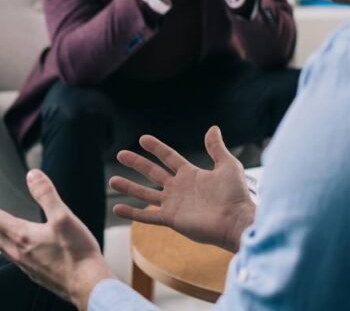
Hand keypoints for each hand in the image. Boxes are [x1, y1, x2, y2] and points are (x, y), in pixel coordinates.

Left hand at [0, 170, 112, 309]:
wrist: (88, 285)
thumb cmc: (78, 253)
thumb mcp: (64, 217)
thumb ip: (46, 195)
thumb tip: (32, 175)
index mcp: (22, 236)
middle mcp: (18, 251)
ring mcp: (24, 264)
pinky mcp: (33, 272)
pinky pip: (8, 254)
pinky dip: (0, 243)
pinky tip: (7, 244)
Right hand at [109, 126, 255, 251]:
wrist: (237, 221)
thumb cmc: (236, 195)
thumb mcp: (227, 166)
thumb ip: (216, 148)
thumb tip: (213, 128)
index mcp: (190, 174)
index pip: (169, 157)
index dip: (156, 148)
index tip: (142, 139)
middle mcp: (179, 188)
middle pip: (152, 173)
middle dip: (136, 163)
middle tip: (120, 154)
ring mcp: (174, 204)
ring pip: (145, 194)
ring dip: (129, 187)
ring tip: (112, 181)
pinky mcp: (172, 219)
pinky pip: (147, 216)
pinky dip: (132, 212)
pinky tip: (117, 208)